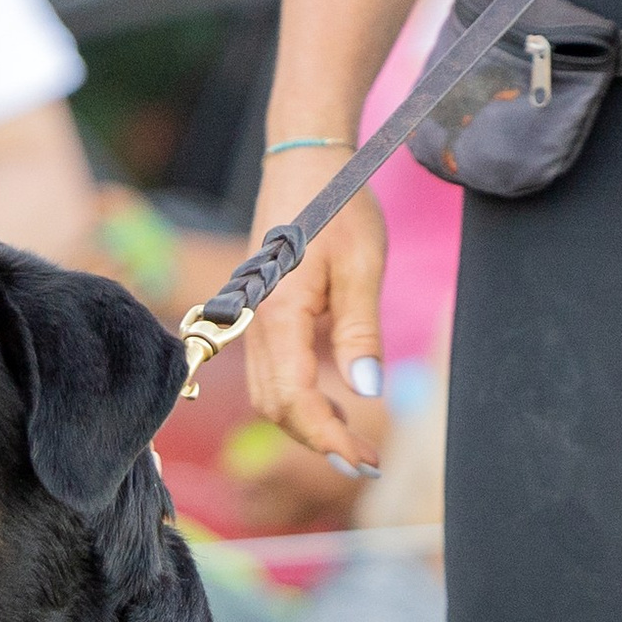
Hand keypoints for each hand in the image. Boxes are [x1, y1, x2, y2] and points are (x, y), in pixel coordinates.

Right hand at [238, 148, 386, 473]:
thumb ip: (360, 332)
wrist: (305, 160)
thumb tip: (367, 393)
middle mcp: (256, 321)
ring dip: (307, 423)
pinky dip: (299, 398)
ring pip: (269, 393)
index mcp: (278, 312)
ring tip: (354, 439)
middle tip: (366, 460)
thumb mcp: (363, 266)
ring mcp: (254, 318)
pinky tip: (335, 402)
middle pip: (274, 406)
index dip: (326, 438)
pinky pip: (272, 372)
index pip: (294, 399)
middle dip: (317, 440)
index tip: (363, 460)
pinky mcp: (261, 313)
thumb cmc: (338, 204)